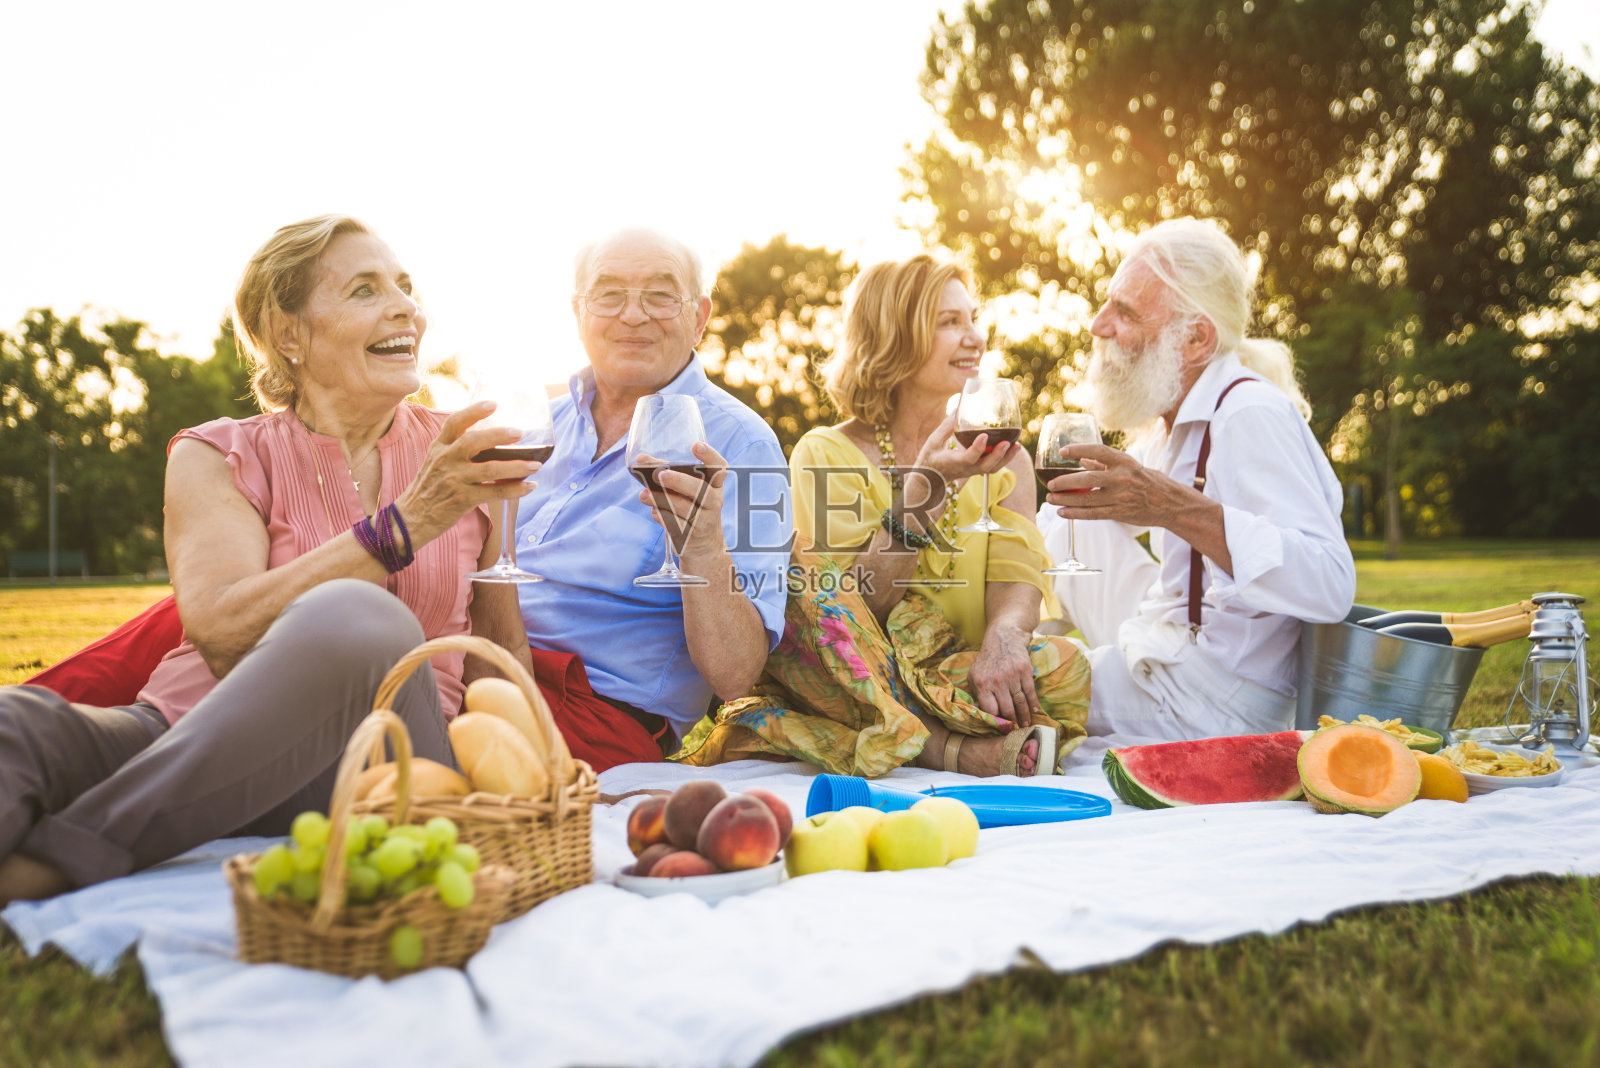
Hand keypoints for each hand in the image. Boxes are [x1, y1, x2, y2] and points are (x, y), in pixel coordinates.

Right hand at [394, 402, 540, 544]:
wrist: (410, 518)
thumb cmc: (428, 488)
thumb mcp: (435, 461)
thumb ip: (455, 448)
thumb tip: (491, 440)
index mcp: (439, 447)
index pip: (455, 423)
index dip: (474, 411)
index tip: (494, 404)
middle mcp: (446, 460)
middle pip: (474, 442)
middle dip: (499, 435)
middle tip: (520, 433)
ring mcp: (454, 480)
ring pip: (490, 468)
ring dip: (517, 466)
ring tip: (536, 464)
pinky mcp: (463, 499)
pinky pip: (494, 492)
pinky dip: (515, 489)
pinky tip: (530, 486)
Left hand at [637, 440, 728, 559]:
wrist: (705, 548)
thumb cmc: (692, 510)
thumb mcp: (687, 492)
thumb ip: (665, 473)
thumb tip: (640, 459)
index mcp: (714, 485)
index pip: (719, 468)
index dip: (710, 456)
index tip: (695, 445)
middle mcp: (713, 501)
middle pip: (701, 490)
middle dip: (679, 481)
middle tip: (660, 475)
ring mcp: (704, 520)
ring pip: (684, 509)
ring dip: (662, 500)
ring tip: (644, 494)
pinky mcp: (692, 537)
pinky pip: (676, 526)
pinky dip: (663, 518)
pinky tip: (654, 512)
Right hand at [902, 411, 1016, 505]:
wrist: (930, 480)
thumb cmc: (930, 459)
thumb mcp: (933, 441)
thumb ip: (946, 427)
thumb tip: (958, 409)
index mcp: (953, 462)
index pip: (969, 457)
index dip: (978, 447)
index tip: (984, 435)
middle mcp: (966, 469)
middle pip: (986, 466)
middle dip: (998, 455)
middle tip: (1008, 443)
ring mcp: (973, 471)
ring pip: (993, 468)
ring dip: (1006, 458)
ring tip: (1017, 445)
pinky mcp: (977, 469)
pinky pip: (993, 467)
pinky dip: (1004, 458)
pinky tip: (1012, 447)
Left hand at [967, 624, 1036, 727]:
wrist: (1003, 638)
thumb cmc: (987, 660)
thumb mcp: (974, 675)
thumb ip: (975, 693)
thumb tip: (978, 713)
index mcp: (982, 683)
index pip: (990, 710)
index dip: (996, 720)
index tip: (1001, 727)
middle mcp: (997, 681)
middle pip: (1007, 709)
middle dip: (1012, 722)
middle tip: (1016, 729)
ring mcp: (1012, 676)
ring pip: (1020, 702)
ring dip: (1025, 716)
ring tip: (1026, 724)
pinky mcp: (1025, 670)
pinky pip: (1030, 691)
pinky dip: (1033, 703)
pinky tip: (1034, 710)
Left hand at [1044, 442, 1187, 526]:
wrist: (1170, 504)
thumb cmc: (1149, 481)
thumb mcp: (1130, 467)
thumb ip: (1105, 464)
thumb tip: (1082, 460)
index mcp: (1125, 462)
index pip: (1098, 451)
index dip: (1079, 449)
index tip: (1063, 452)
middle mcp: (1122, 478)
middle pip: (1087, 479)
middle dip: (1065, 482)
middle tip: (1050, 484)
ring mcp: (1121, 497)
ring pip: (1086, 499)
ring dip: (1065, 500)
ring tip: (1051, 499)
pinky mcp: (1119, 513)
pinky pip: (1092, 514)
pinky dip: (1075, 514)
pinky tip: (1062, 512)